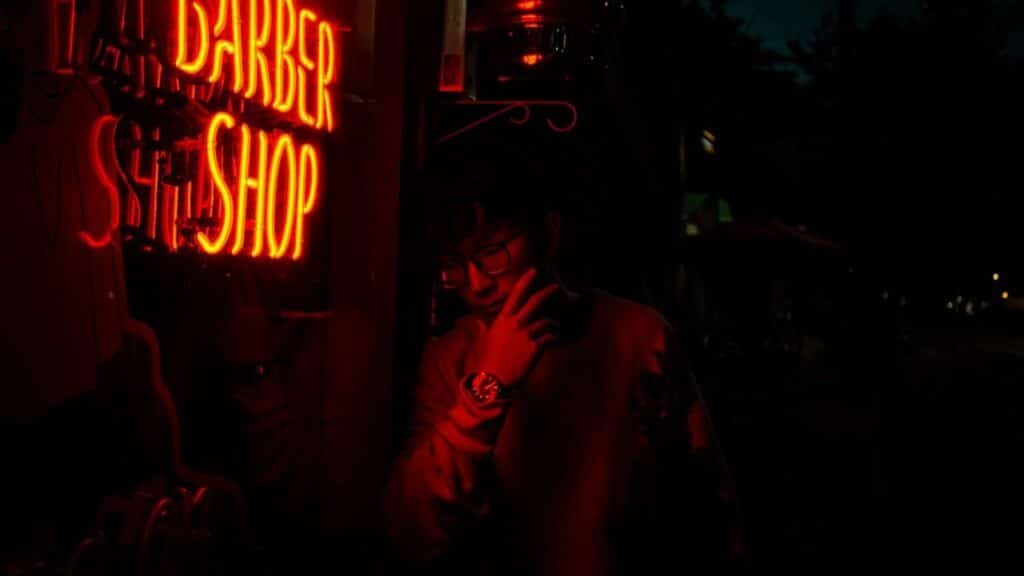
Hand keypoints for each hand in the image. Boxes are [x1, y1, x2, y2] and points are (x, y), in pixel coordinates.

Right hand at [474, 269, 559, 387]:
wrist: (493, 380)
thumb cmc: (484, 361)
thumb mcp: (481, 342)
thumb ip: (482, 329)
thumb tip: (479, 323)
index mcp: (502, 320)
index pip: (515, 295)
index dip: (526, 281)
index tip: (534, 272)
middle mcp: (516, 324)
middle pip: (535, 302)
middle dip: (546, 292)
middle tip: (555, 287)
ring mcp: (527, 335)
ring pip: (544, 322)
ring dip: (551, 323)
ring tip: (554, 326)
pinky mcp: (535, 348)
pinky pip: (548, 338)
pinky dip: (552, 337)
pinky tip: (553, 338)